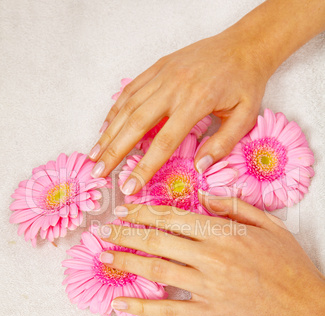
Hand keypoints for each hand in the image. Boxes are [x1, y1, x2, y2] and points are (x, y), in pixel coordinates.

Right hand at [89, 27, 269, 193]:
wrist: (245, 45)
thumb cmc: (245, 82)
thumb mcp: (245, 116)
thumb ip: (222, 144)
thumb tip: (198, 169)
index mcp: (196, 102)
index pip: (164, 142)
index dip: (145, 167)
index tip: (130, 185)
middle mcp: (173, 87)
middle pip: (136, 124)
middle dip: (114, 151)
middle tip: (98, 172)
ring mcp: (163, 75)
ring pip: (127, 107)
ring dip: (108, 132)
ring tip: (94, 154)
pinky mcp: (158, 67)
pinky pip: (131, 90)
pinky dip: (115, 109)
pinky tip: (106, 126)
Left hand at [99, 195, 324, 315]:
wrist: (308, 309)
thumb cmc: (290, 265)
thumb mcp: (270, 225)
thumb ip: (235, 207)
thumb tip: (205, 195)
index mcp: (225, 234)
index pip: (175, 217)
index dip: (146, 212)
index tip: (126, 208)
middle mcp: (212, 258)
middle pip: (159, 241)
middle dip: (127, 233)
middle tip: (103, 229)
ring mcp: (209, 287)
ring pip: (158, 270)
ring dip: (127, 261)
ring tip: (103, 256)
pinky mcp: (210, 314)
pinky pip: (170, 311)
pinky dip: (143, 307)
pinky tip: (120, 304)